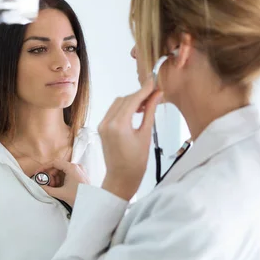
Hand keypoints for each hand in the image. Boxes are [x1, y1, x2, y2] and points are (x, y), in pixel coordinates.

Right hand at [38, 160, 89, 206]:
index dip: (44, 167)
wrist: (91, 204)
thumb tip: (39, 186)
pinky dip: (62, 180)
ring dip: (56, 179)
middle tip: (48, 185)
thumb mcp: (61, 193)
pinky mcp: (81, 175)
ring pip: (63, 171)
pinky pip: (68, 174)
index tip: (37, 173)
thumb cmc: (78, 197)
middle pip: (58, 167)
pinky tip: (60, 188)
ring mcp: (80, 170)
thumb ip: (47, 189)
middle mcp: (76, 167)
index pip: (54, 163)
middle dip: (51, 176)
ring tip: (55, 188)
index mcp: (72, 168)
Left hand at [99, 79, 162, 200]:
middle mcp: (107, 122)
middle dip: (139, 94)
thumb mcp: (146, 135)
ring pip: (118, 103)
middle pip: (125, 99)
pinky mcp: (102, 127)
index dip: (144, 89)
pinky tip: (136, 110)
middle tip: (154, 93)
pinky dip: (124, 107)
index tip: (154, 81)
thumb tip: (157, 94)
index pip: (133, 99)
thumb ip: (150, 112)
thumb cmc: (136, 162)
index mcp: (119, 125)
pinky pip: (113, 110)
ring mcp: (102, 124)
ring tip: (147, 103)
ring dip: (131, 100)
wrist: (121, 178)